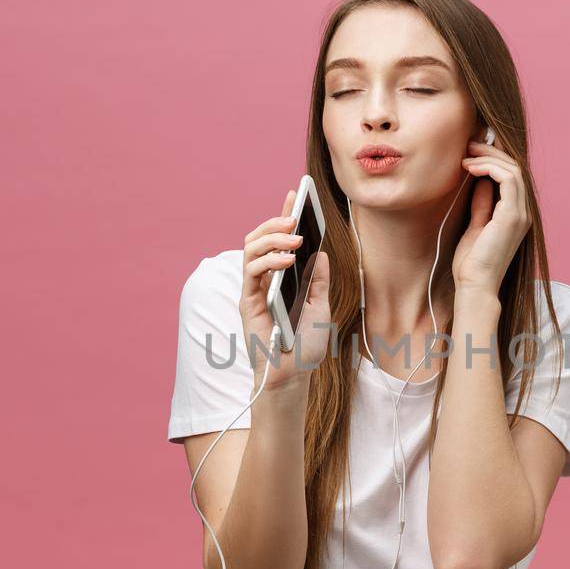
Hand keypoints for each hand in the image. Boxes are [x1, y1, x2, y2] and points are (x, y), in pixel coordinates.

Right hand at [238, 188, 330, 389]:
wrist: (293, 375)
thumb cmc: (304, 345)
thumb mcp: (320, 308)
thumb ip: (318, 281)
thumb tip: (321, 253)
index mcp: (282, 277)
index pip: (279, 240)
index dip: (284, 215)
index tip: (295, 193)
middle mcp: (265, 279)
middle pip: (259, 239)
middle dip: (275, 222)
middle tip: (294, 217)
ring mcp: (254, 290)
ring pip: (251, 250)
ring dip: (272, 238)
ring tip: (294, 237)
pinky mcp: (248, 303)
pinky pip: (251, 273)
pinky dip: (268, 262)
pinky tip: (287, 260)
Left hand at [451, 136, 530, 294]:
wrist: (475, 285)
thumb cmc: (472, 263)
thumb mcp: (476, 225)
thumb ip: (482, 204)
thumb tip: (480, 182)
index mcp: (516, 215)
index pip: (512, 177)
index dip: (494, 159)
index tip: (470, 153)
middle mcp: (523, 212)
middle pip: (515, 168)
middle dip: (491, 152)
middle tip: (468, 145)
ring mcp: (521, 214)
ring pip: (514, 169)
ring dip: (489, 157)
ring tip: (466, 156)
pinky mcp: (513, 216)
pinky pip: (508, 179)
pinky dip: (489, 168)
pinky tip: (470, 168)